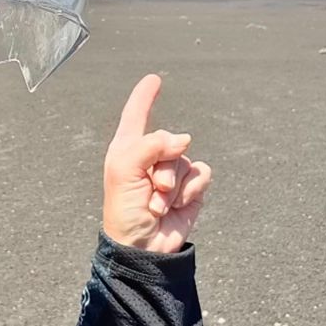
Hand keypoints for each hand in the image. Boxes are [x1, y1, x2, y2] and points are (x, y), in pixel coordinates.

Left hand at [102, 74, 211, 252]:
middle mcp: (151, 157)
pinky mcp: (190, 188)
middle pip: (170, 140)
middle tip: (152, 189)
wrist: (144, 246)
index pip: (136, 115)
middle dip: (163, 167)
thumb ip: (151, 144)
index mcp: (128, 148)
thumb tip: (184, 139)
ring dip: (174, 185)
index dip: (145, 96)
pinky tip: (178, 205)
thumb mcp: (125, 169)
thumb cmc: (124, 209)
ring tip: (158, 204)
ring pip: (186, 159)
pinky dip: (191, 190)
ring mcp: (172, 172)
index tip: (154, 79)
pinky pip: (202, 173)